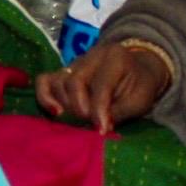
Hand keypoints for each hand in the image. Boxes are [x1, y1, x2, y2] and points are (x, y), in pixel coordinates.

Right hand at [35, 40, 171, 132]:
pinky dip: (45, 96)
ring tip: (76, 120)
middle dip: (79, 108)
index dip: (99, 110)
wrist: (137, 71)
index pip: (101, 84)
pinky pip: (45, 80)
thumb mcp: (138, 100)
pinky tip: (54, 112)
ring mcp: (74, 62)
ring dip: (65, 105)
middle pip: (74, 81)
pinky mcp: (63, 70)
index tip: (101, 131)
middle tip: (88, 124)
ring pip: (58, 81)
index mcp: (115, 57)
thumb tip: (97, 129)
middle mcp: (91, 55)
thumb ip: (117, 112)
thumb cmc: (140, 87)